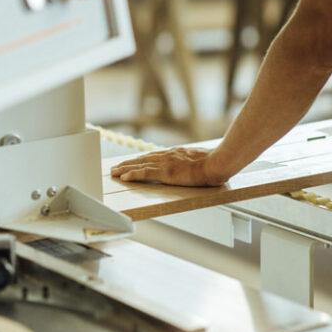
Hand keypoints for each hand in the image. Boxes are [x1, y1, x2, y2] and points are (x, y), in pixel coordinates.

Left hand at [110, 147, 231, 186]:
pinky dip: (132, 174)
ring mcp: (165, 163)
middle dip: (128, 163)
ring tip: (114, 172)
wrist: (217, 163)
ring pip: (139, 164)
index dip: (141, 159)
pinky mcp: (165, 172)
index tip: (132, 161)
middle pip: (142, 159)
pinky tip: (123, 177)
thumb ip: (193, 162)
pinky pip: (144, 173)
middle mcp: (167, 156)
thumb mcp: (201, 160)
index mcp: (175, 153)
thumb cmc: (215, 164)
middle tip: (116, 167)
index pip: (153, 156)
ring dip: (125, 168)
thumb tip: (195, 167)